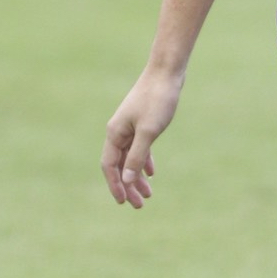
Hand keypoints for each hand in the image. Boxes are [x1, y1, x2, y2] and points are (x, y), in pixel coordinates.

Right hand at [102, 63, 185, 206]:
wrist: (167, 72)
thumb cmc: (158, 100)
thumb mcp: (148, 132)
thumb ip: (137, 156)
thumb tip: (126, 181)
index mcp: (115, 133)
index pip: (109, 166)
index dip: (115, 186)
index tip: (123, 203)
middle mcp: (118, 131)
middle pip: (119, 165)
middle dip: (128, 186)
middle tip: (140, 206)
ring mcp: (130, 126)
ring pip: (130, 158)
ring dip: (137, 177)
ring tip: (148, 195)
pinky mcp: (142, 122)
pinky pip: (139, 148)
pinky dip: (143, 161)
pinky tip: (152, 173)